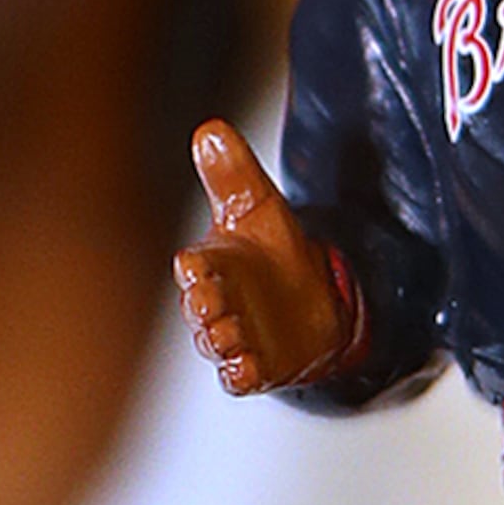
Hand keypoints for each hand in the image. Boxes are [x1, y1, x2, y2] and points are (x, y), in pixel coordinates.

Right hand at [179, 117, 356, 393]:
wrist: (311, 297)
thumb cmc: (271, 250)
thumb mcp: (258, 205)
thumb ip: (233, 172)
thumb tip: (211, 129)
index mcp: (210, 263)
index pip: (192, 265)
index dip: (193, 268)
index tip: (194, 264)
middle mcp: (215, 302)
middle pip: (199, 308)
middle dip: (202, 307)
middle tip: (210, 301)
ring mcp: (234, 335)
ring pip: (217, 342)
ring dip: (222, 340)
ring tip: (231, 336)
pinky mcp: (256, 364)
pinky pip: (240, 375)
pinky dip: (240, 374)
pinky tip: (246, 369)